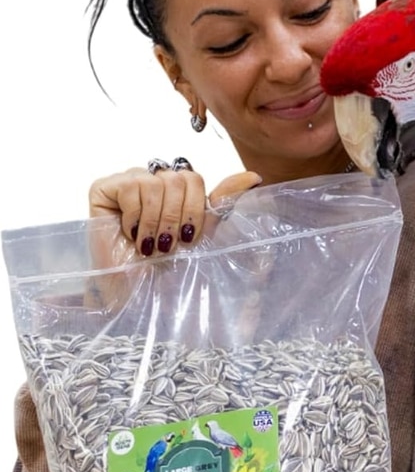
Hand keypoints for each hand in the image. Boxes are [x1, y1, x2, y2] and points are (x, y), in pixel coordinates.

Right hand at [89, 166, 261, 254]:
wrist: (136, 294)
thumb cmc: (166, 271)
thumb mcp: (202, 236)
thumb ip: (222, 204)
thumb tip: (253, 177)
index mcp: (175, 192)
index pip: (193, 178)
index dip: (195, 208)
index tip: (189, 238)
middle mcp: (152, 182)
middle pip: (177, 178)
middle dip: (176, 218)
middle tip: (168, 246)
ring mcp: (128, 183)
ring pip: (155, 182)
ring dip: (155, 222)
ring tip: (149, 246)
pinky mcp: (104, 189)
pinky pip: (130, 186)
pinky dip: (135, 216)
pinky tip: (131, 235)